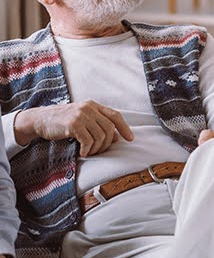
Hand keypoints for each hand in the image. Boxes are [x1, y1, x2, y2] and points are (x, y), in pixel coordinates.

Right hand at [17, 101, 133, 156]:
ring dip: (97, 148)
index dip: (125, 128)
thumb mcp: (82, 120)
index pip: (115, 115)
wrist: (39, 120)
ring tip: (89, 152)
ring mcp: (81, 115)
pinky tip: (82, 152)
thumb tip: (116, 137)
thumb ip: (98, 125)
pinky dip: (87, 149)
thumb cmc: (62, 122)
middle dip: (107, 143)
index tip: (130, 139)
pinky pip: (88, 140)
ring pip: (100, 135)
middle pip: (109, 127)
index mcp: (93, 105)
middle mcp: (89, 108)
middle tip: (99, 151)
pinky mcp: (73, 124)